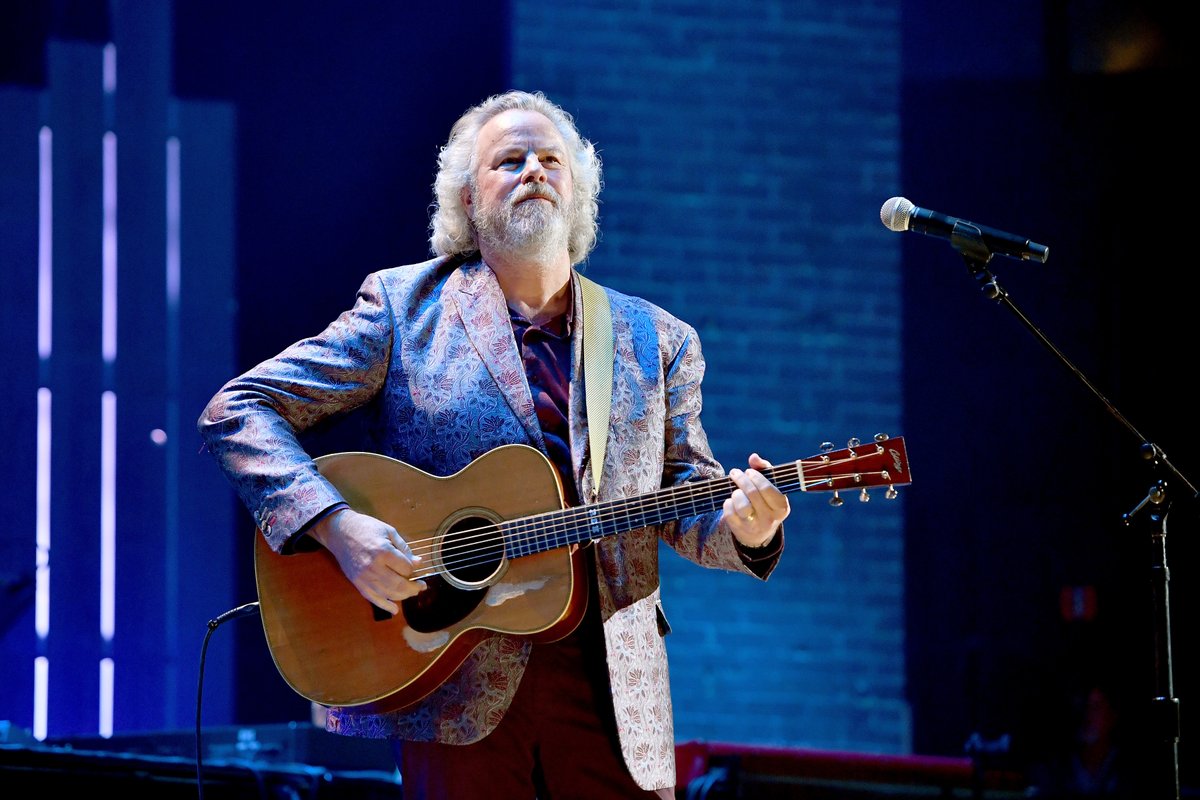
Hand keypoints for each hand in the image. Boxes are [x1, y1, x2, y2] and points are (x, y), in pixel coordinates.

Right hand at [308, 507, 426, 613]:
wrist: (340, 532)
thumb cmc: (366, 528)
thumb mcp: (389, 531)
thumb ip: (404, 548)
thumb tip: (418, 563)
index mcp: (383, 551)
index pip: (406, 568)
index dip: (413, 569)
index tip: (415, 566)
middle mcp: (374, 567)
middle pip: (399, 585)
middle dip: (414, 588)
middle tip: (421, 586)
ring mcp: (364, 577)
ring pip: (388, 593)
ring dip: (403, 596)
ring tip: (412, 592)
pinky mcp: (357, 583)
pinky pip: (373, 598)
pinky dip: (385, 606)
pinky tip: (394, 610)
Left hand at [722, 453, 789, 547]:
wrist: (758, 532)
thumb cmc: (765, 501)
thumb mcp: (770, 486)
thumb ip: (764, 468)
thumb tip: (754, 457)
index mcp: (781, 508)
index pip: (766, 488)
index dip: (755, 477)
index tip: (749, 471)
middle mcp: (770, 519)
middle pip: (752, 494)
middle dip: (741, 479)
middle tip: (735, 473)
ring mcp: (754, 526)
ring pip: (741, 506)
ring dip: (736, 493)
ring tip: (736, 491)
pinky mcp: (739, 529)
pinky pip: (729, 513)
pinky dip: (728, 503)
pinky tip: (731, 501)